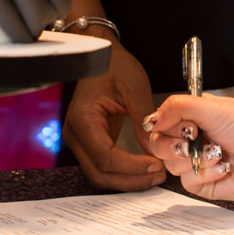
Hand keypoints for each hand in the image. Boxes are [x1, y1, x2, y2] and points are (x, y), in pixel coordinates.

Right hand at [61, 40, 165, 191]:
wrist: (101, 54)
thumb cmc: (113, 65)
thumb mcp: (134, 88)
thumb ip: (144, 120)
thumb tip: (155, 148)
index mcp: (83, 118)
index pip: (105, 156)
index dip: (132, 167)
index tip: (156, 165)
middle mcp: (75, 133)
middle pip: (99, 173)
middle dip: (130, 180)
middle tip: (158, 175)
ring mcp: (80, 139)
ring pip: (100, 174)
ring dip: (126, 180)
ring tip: (154, 174)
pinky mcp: (89, 141)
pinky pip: (103, 165)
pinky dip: (122, 172)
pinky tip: (143, 168)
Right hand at [143, 94, 233, 201]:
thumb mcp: (213, 107)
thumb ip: (177, 107)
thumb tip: (152, 118)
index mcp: (196, 116)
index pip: (161, 123)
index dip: (166, 126)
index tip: (184, 124)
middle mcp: (197, 138)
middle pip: (160, 146)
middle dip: (174, 145)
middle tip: (193, 139)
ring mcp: (201, 162)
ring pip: (172, 166)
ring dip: (195, 159)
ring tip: (219, 152)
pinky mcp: (209, 184)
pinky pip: (189, 183)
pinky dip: (206, 174)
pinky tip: (225, 167)